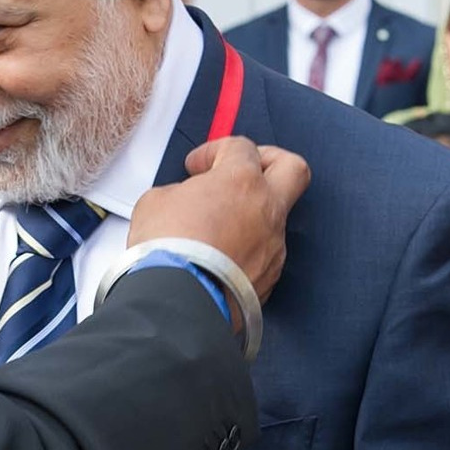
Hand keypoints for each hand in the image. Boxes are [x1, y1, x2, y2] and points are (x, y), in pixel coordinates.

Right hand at [127, 138, 309, 302]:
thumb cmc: (167, 250)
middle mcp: (267, 210)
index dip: (216, 151)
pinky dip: (247, 251)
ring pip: (276, 218)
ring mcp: (273, 246)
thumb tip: (185, 200)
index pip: (241, 147)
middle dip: (270, 162)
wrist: (176, 302)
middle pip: (293, 169)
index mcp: (241, 180)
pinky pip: (265, 254)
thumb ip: (182, 191)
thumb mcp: (157, 201)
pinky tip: (220, 258)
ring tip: (219, 227)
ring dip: (251, 216)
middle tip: (245, 170)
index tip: (198, 166)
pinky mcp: (269, 277)